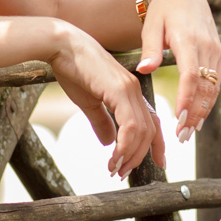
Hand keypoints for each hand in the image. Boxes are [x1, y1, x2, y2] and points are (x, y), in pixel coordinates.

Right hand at [47, 21, 164, 177]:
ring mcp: (129, 89)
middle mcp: (135, 91)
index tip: (158, 163)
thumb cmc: (73, 70)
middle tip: (122, 174)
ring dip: (130, 155)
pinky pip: (130, 124)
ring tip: (115, 170)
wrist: (62, 46)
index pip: (152, 122)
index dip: (157, 144)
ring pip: (141, 130)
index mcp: (131, 93)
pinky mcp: (118, 90)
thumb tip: (109, 142)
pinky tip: (114, 157)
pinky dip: (124, 145)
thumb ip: (101, 121)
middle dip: (139, 156)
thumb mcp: (89, 101)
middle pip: (149, 131)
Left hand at [133, 0, 220, 142]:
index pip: (191, 75)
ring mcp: (215, 50)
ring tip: (189, 132)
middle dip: (195, 113)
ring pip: (214, 86)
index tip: (178, 119)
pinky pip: (216, 81)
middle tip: (181, 136)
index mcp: (187, 39)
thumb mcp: (150, 26)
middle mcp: (206, 46)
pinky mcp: (218, 53)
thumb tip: (145, 70)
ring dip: (203, 111)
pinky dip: (208, 100)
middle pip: (205, 86)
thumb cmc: (162, 11)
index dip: (186, 99)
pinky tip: (199, 117)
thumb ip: (150, 49)